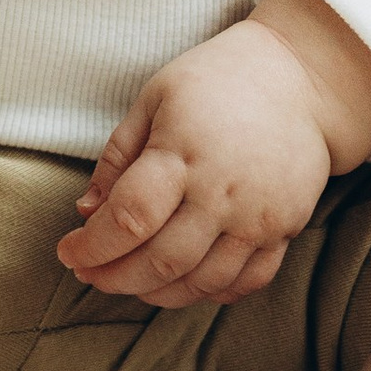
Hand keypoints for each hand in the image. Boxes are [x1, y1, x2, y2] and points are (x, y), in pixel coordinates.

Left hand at [55, 0, 370, 305]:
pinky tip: (182, 282)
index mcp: (182, 153)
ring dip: (156, 293)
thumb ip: (118, 157)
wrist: (302, 78)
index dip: (91, 246)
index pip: (128, 219)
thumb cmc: (217, 80)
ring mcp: (258, 217)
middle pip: (160, 262)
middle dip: (114, 278)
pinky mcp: (286, 229)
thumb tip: (87, 211)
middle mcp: (222, 193)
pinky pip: (245, 283)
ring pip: (201, 283)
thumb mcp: (154, 98)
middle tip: (90, 274)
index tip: (68, 251)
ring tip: (130, 282)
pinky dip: (209, 293)